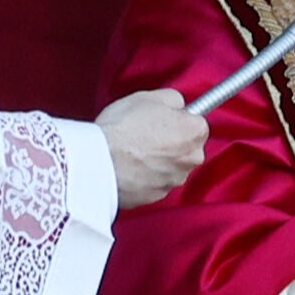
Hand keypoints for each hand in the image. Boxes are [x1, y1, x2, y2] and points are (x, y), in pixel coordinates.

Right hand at [97, 89, 207, 208]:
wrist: (97, 161)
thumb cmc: (123, 127)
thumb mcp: (149, 97)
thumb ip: (173, 100)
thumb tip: (178, 106)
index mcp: (195, 132)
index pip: (196, 124)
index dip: (177, 120)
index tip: (162, 121)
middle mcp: (191, 159)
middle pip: (186, 148)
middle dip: (170, 143)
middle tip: (143, 135)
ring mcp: (173, 180)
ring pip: (170, 167)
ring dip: (157, 162)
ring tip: (131, 153)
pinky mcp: (155, 197)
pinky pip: (153, 183)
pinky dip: (143, 177)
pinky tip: (126, 168)